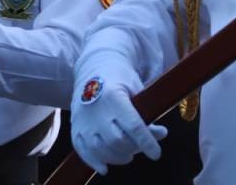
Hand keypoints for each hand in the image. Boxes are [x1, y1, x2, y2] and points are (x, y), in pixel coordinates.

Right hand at [71, 50, 167, 174]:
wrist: (94, 66)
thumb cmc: (120, 79)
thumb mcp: (137, 89)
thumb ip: (147, 112)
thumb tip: (160, 135)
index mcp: (114, 96)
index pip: (133, 126)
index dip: (147, 143)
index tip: (156, 154)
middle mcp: (96, 109)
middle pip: (116, 141)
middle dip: (133, 149)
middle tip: (140, 146)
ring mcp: (83, 119)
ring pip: (99, 149)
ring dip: (117, 158)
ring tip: (127, 155)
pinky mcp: (75, 126)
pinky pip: (82, 149)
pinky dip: (93, 162)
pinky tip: (105, 168)